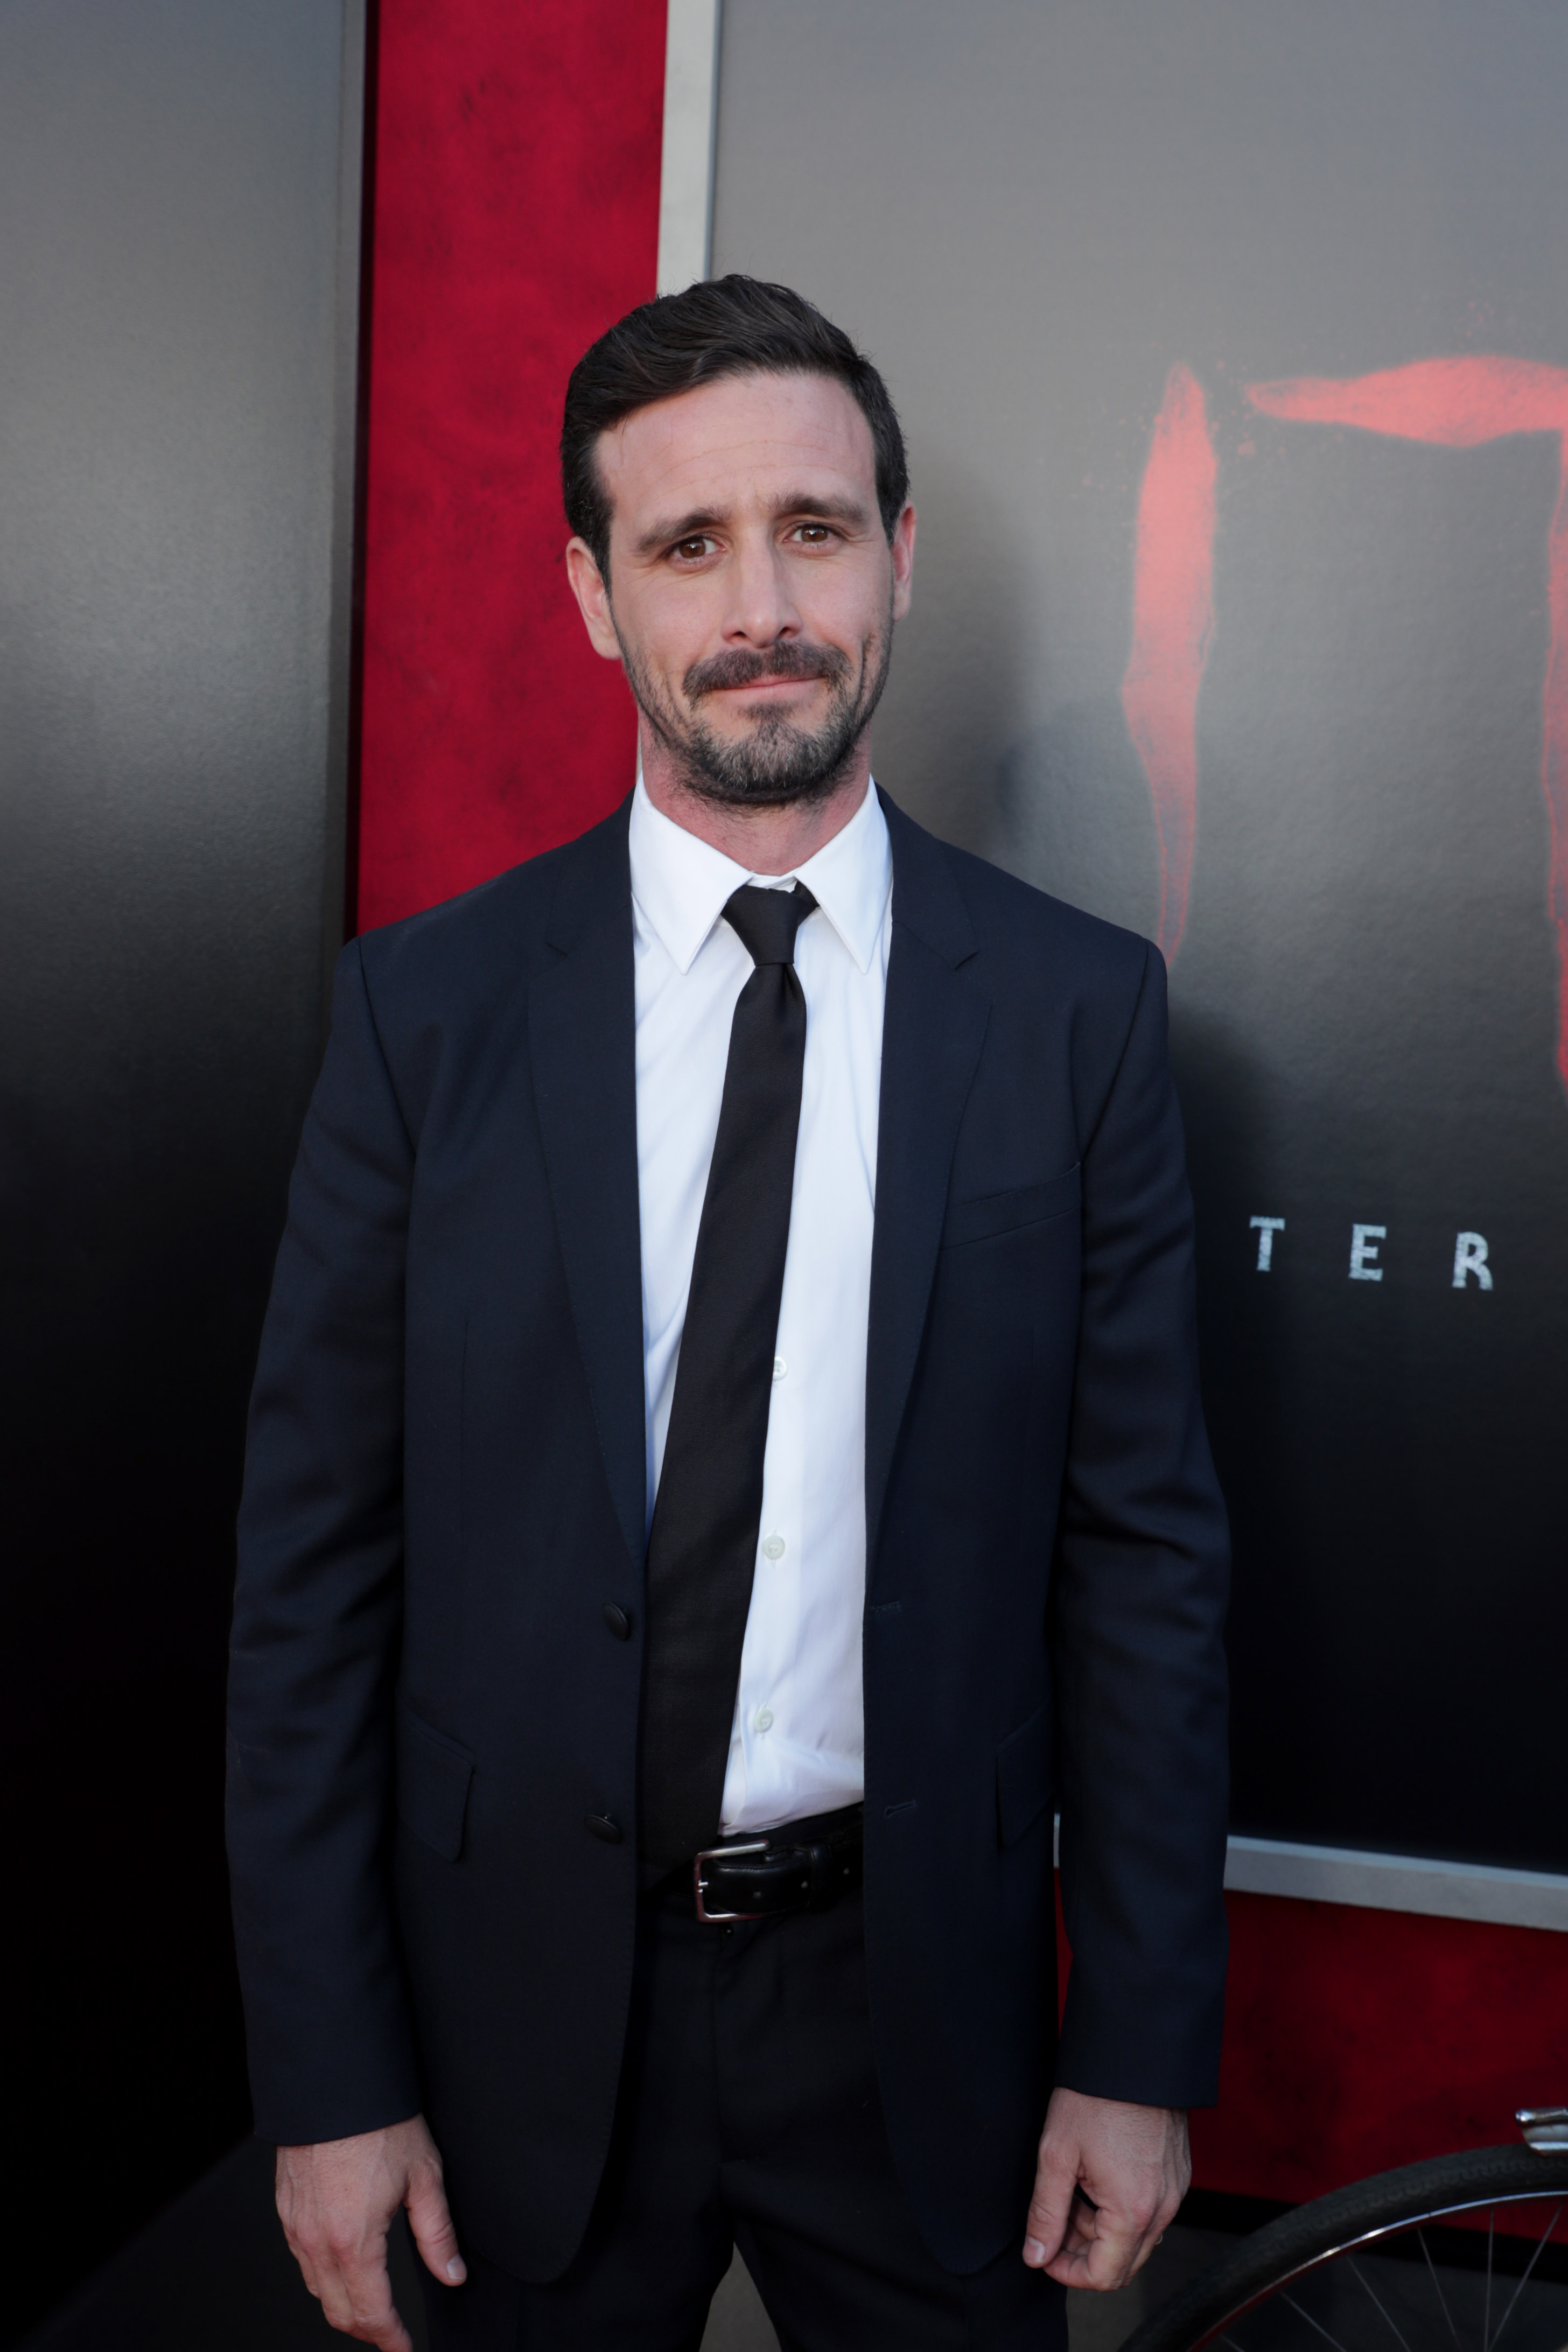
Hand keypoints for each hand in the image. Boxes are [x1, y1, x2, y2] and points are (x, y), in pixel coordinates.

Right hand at [275, 2113, 466, 2348]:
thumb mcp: (424, 2176)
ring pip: (317, 2290)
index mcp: (353, 2240)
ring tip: (373, 2306)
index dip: (391, 2339)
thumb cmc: (378, 2121)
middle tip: (392, 2335)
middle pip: (339, 2313)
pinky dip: (324, 2277)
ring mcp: (296, 2228)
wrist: (334, 2082)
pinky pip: (303, 2261)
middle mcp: (316, 2242)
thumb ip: (437, 2234)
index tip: (404, 2349)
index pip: (371, 2313)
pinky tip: (345, 2267)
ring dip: (344, 2307)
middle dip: (368, 2331)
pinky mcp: (286, 2211)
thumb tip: (452, 2273)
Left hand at [1022, 2087, 1188, 2289]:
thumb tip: (1035, 2257)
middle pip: (1123, 2263)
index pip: (1104, 2276)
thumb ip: (1045, 2213)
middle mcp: (1164, 2209)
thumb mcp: (1056, 2154)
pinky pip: (1149, 2212)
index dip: (1067, 2272)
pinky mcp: (1177, 2175)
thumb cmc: (1094, 2097)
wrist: (1133, 2053)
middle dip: (1083, 2251)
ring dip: (1101, 2229)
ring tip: (1073, 2187)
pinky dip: (1120, 2208)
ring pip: (1136, 2238)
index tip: (1044, 2252)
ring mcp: (1174, 2192)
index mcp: (1134, 2211)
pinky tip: (1096, 2176)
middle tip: (1056, 2216)